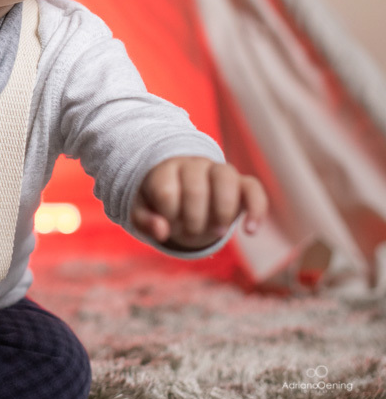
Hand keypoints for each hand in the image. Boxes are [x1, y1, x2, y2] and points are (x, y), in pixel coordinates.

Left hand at [131, 157, 267, 250]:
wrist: (184, 195)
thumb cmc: (160, 204)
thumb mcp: (143, 212)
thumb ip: (144, 221)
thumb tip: (161, 231)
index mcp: (166, 169)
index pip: (167, 191)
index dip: (168, 216)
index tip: (168, 225)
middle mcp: (193, 165)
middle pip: (195, 187)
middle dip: (192, 219)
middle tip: (190, 233)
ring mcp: (219, 171)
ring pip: (225, 178)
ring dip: (222, 211)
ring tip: (216, 232)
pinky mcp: (242, 183)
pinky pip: (254, 188)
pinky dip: (256, 209)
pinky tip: (250, 231)